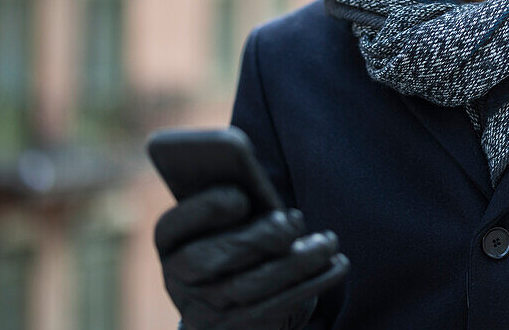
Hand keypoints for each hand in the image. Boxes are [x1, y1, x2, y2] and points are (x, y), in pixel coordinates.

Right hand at [155, 185, 349, 329]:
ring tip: (329, 243)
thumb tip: (272, 203)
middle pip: (206, 261)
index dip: (204, 209)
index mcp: (170, 240)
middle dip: (254, 238)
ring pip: (247, 287)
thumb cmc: (242, 239)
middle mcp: (177, 279)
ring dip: (296, 261)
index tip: (242, 196)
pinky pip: (275, 308)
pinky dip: (312, 284)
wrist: (235, 301)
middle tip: (294, 221)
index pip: (172, 225)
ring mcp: (202, 312)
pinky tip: (337, 265)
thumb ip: (244, 205)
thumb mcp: (235, 220)